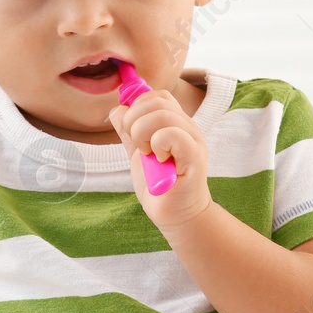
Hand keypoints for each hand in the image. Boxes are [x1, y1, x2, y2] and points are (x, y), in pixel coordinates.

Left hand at [107, 89, 211, 235]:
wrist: (176, 216)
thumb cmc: (161, 186)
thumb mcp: (138, 153)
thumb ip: (128, 131)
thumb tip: (118, 109)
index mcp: (176, 123)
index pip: (157, 96)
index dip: (136, 107)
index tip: (130, 132)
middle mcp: (187, 127)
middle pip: (157, 101)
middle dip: (134, 121)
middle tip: (138, 146)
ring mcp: (193, 140)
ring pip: (162, 114)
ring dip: (143, 134)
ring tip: (147, 154)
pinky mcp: (194, 156)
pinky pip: (172, 134)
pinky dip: (157, 145)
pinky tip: (158, 160)